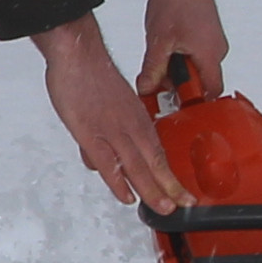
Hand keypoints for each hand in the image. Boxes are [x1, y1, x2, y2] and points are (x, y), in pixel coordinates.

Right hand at [35, 16, 182, 208]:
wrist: (79, 54)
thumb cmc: (92, 73)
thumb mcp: (111, 101)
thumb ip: (109, 129)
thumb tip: (101, 156)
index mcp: (137, 118)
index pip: (159, 152)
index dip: (170, 175)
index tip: (181, 191)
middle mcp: (131, 126)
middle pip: (155, 163)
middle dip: (170, 188)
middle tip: (182, 205)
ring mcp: (113, 132)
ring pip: (138, 167)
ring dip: (153, 190)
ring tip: (163, 208)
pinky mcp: (92, 135)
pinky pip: (110, 164)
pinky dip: (119, 183)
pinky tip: (127, 197)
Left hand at [132, 0, 228, 106]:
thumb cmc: (178, 0)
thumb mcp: (158, 41)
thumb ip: (152, 70)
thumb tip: (146, 89)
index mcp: (210, 56)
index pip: (210, 93)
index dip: (193, 102)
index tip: (173, 103)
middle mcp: (217, 50)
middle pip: (200, 82)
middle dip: (177, 82)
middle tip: (158, 75)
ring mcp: (214, 41)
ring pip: (196, 67)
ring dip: (176, 67)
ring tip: (162, 51)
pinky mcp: (208, 33)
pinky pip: (195, 53)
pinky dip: (180, 54)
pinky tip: (167, 43)